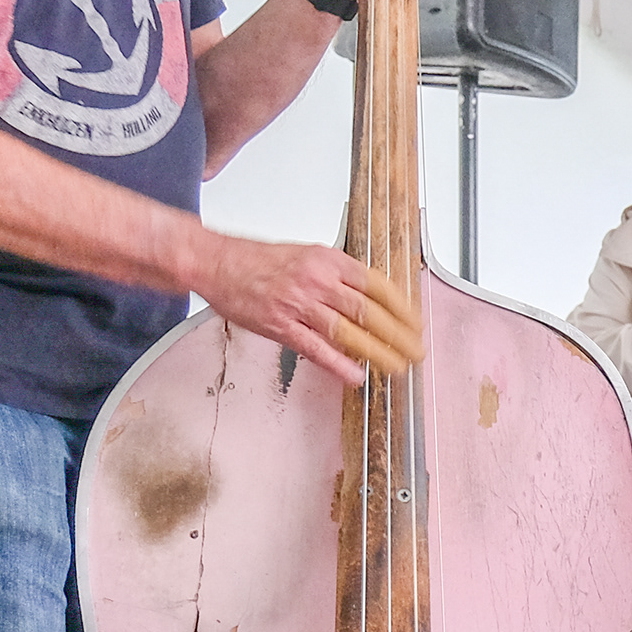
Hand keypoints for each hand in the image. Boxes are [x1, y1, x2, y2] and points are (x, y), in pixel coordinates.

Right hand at [196, 233, 419, 385]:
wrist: (216, 262)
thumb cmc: (256, 260)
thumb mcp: (306, 255)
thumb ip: (336, 276)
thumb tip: (366, 298)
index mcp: (328, 260)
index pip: (376, 284)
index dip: (401, 306)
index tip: (415, 322)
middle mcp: (318, 280)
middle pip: (369, 310)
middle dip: (398, 334)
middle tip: (415, 350)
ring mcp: (299, 303)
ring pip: (348, 331)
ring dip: (377, 352)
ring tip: (397, 366)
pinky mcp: (281, 325)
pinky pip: (316, 348)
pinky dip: (339, 364)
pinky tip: (356, 376)